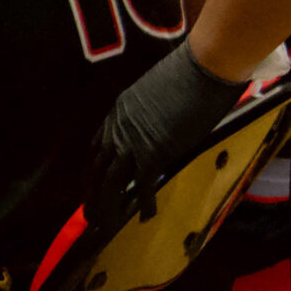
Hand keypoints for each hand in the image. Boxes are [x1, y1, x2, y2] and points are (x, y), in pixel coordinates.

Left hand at [86, 43, 246, 224]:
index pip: (98, 145)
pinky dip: (144, 203)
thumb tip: (163, 126)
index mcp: (119, 110)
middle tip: (88, 214)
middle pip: (98, 166)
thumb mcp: (160, 94)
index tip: (90, 182)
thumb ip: (153, 113)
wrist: (202, 66)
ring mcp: (134, 139)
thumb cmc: (188, 73)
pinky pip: (143, 183)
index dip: (93, 166)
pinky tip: (145, 217)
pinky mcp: (154, 150)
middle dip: (91, 192)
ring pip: (112, 180)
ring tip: (103, 224)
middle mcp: (119, 126)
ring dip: (106, 204)